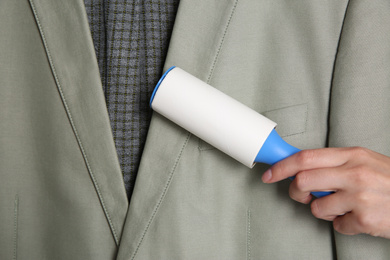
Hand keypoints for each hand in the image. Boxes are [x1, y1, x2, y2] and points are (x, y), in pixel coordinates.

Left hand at [262, 147, 389, 238]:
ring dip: (323, 210)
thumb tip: (300, 167)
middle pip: (302, 181)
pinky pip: (337, 225)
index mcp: (351, 155)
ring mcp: (360, 196)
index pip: (305, 157)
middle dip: (296, 191)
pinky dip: (343, 224)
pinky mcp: (365, 219)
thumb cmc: (389, 180)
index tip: (269, 173)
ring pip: (316, 207)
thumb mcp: (364, 161)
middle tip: (304, 194)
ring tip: (342, 206)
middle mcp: (354, 173)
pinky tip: (357, 217)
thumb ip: (334, 163)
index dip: (281, 166)